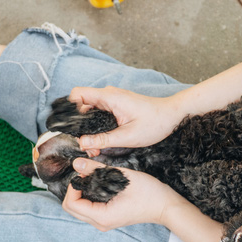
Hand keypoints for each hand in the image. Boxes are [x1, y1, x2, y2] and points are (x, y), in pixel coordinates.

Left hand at [62, 158, 184, 230]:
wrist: (165, 206)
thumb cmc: (149, 193)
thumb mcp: (122, 176)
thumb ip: (97, 169)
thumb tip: (76, 163)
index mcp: (103, 216)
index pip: (72, 204)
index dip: (72, 187)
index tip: (83, 173)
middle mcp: (101, 223)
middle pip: (71, 209)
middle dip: (74, 190)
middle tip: (86, 174)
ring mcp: (104, 223)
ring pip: (79, 209)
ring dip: (81, 193)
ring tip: (93, 178)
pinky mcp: (108, 219)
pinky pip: (88, 209)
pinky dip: (88, 197)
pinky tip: (98, 185)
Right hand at [68, 86, 183, 155]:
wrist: (173, 115)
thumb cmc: (155, 123)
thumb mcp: (128, 136)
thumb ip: (104, 140)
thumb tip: (82, 143)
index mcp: (109, 97)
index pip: (78, 94)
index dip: (69, 109)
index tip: (69, 127)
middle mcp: (109, 96)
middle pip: (81, 106)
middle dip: (79, 126)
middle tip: (84, 146)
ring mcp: (112, 101)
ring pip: (90, 112)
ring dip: (88, 129)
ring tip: (93, 147)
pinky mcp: (117, 107)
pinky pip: (100, 115)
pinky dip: (97, 127)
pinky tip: (101, 142)